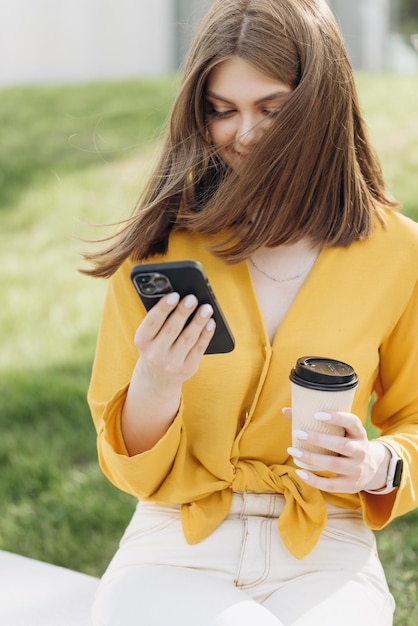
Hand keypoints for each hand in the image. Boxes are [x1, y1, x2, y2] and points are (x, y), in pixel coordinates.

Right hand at [121, 292, 215, 454]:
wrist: (157, 378)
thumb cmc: (156, 345)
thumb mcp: (149, 335)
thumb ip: (160, 319)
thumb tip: (181, 299)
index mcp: (142, 341)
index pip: (152, 322)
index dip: (163, 308)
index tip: (174, 295)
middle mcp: (155, 354)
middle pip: (171, 329)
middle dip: (183, 312)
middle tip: (192, 298)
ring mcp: (172, 363)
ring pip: (188, 338)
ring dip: (198, 322)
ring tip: (206, 308)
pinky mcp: (188, 368)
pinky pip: (199, 348)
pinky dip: (206, 334)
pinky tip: (211, 322)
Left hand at [283, 409, 390, 493]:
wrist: (373, 469)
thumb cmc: (348, 442)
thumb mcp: (342, 431)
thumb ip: (319, 421)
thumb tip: (286, 411)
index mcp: (359, 434)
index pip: (352, 422)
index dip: (337, 417)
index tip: (317, 414)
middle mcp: (361, 451)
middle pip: (341, 445)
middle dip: (318, 439)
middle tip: (298, 433)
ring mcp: (356, 470)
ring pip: (334, 464)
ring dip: (311, 458)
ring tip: (293, 450)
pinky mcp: (350, 485)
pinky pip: (331, 485)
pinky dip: (314, 480)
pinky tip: (300, 472)